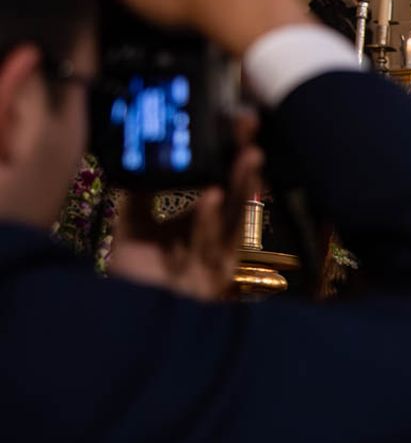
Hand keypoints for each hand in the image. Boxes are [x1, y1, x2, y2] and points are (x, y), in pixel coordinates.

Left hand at [107, 116, 262, 299]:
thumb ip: (136, 201)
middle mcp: (217, 237)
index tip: (231, 121)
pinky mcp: (215, 276)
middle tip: (249, 124)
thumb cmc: (137, 280)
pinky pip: (214, 243)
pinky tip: (213, 197)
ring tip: (249, 154)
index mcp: (201, 223)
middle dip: (244, 159)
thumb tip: (133, 160)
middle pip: (237, 192)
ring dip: (244, 185)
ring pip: (236, 216)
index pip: (220, 180)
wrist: (128, 321)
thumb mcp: (131, 231)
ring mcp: (219, 256)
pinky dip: (212, 220)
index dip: (227, 153)